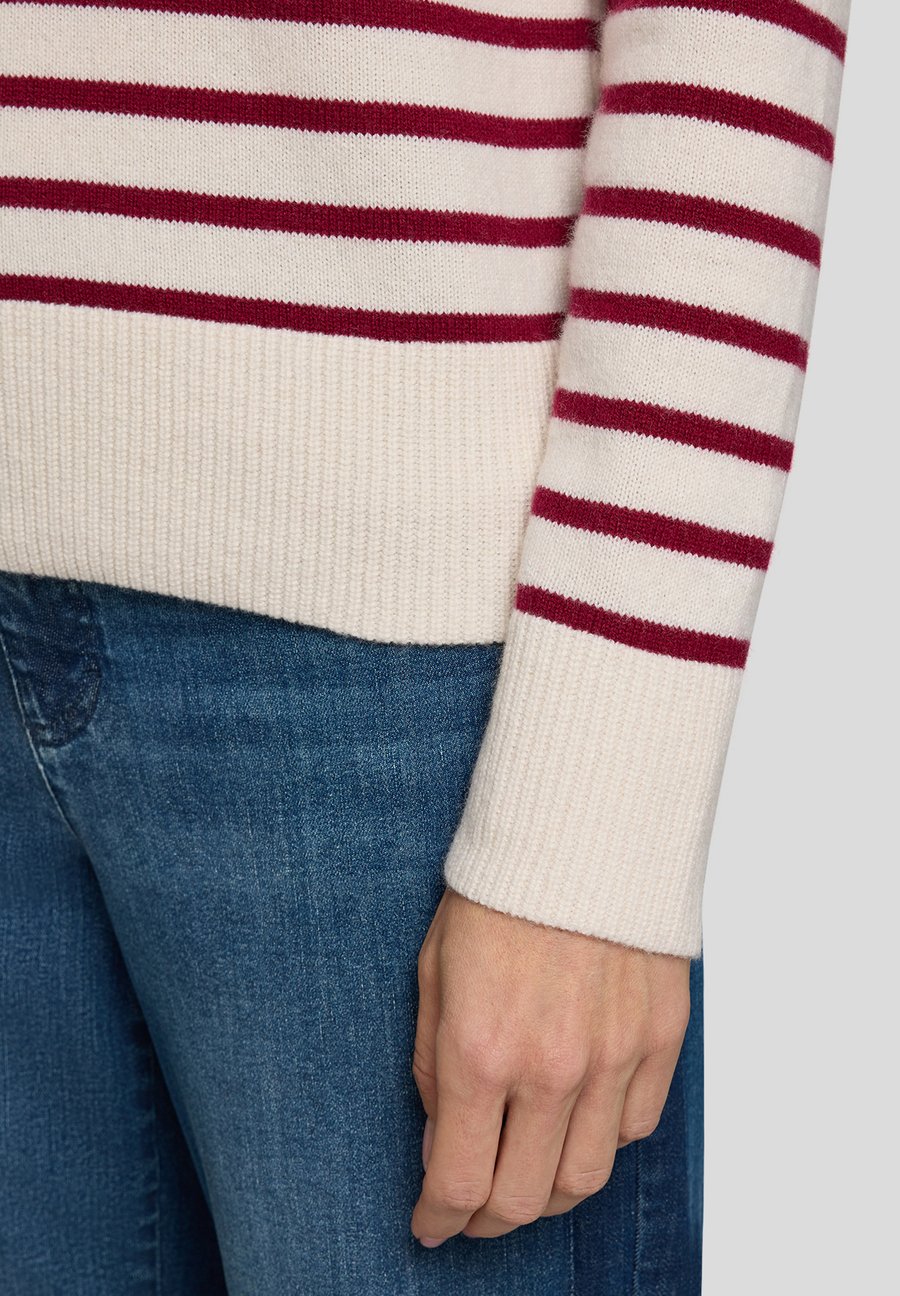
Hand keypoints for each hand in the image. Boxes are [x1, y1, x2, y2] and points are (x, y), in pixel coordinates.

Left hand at [410, 887, 690, 1245]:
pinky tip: (577, 1123)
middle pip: (524, 1200)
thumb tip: (441, 1134)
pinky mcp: (661, 1040)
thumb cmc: (497, 892)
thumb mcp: (433, 971)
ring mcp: (614, 1059)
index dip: (438, 1219)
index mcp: (479, 1051)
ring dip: (547, 1193)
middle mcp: (550, 1069)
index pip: (459, 1182)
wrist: (582, 828)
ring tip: (525, 1178)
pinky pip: (635, 1128)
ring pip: (585, 1178)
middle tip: (472, 1213)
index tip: (430, 1223)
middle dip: (487, 1221)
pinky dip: (602, 1141)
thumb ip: (431, 1063)